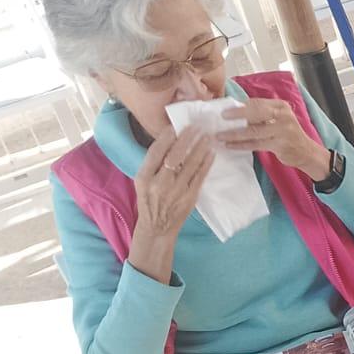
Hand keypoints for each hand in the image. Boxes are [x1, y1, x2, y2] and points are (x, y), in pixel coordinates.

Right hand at [130, 125, 212, 280]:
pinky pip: (200, 176)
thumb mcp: (143, 182)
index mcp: (144, 177)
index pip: (156, 152)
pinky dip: (207, 163)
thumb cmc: (149, 200)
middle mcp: (159, 183)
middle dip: (187, 139)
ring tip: (207, 136)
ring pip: (191, 164)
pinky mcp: (190, 197)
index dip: (166, 137)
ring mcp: (176, 191)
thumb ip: (153, 165)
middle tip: (197, 127)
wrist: (157, 227)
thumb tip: (170, 141)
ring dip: (201, 148)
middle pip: (175, 155)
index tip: (175, 126)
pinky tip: (211, 153)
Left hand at [222, 97, 329, 180]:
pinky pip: (256, 144)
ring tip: (220, 135)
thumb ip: (262, 115)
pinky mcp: (279, 145)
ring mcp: (282, 131)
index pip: (257, 103)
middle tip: (222, 117)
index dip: (241, 106)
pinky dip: (241, 145)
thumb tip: (236, 111)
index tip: (225, 109)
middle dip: (237, 115)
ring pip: (253, 130)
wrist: (307, 153)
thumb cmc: (289, 135)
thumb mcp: (279, 120)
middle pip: (256, 112)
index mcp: (281, 106)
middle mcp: (283, 116)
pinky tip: (230, 146)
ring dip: (235, 133)